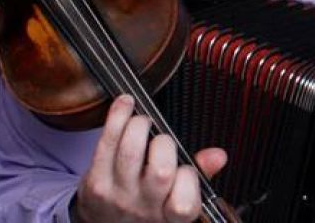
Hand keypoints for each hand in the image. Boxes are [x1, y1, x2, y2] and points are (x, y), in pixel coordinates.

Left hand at [74, 95, 228, 222]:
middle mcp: (144, 209)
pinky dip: (117, 118)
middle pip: (160, 172)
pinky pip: (106, 145)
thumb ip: (200, 175)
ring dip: (139, 125)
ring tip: (142, 120)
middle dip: (164, 144)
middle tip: (161, 138)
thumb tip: (219, 155)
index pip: (184, 203)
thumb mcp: (176, 200)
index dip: (188, 178)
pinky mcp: (95, 182)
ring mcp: (117, 196)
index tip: (185, 167)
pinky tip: (125, 104)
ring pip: (131, 153)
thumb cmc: (147, 206)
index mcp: (169, 217)